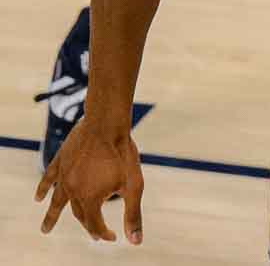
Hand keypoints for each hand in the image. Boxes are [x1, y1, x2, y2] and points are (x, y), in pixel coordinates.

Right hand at [35, 120, 143, 244]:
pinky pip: (49, 178)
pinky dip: (43, 188)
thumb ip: (133, 214)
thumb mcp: (134, 185)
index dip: (103, 233)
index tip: (113, 237)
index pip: (94, 225)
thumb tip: (136, 242)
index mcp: (90, 199)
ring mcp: (65, 175)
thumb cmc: (123, 152)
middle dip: (87, 225)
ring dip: (51, 216)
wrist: (108, 122)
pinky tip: (38, 197)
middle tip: (93, 234)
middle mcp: (73, 190)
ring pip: (56, 201)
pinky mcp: (61, 160)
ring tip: (45, 230)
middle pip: (79, 213)